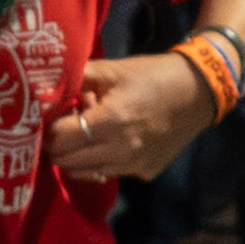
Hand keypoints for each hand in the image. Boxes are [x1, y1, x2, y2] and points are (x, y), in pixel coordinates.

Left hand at [50, 52, 219, 185]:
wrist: (197, 92)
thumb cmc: (152, 76)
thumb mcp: (112, 70)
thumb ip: (77, 79)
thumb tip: (47, 90)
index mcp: (109, 121)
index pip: (59, 138)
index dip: (50, 128)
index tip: (52, 118)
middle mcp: (119, 150)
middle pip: (66, 162)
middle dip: (57, 146)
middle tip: (63, 128)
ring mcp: (133, 166)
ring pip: (85, 173)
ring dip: (78, 157)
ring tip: (87, 134)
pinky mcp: (145, 173)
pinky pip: (110, 173)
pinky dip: (101, 161)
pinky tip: (111, 141)